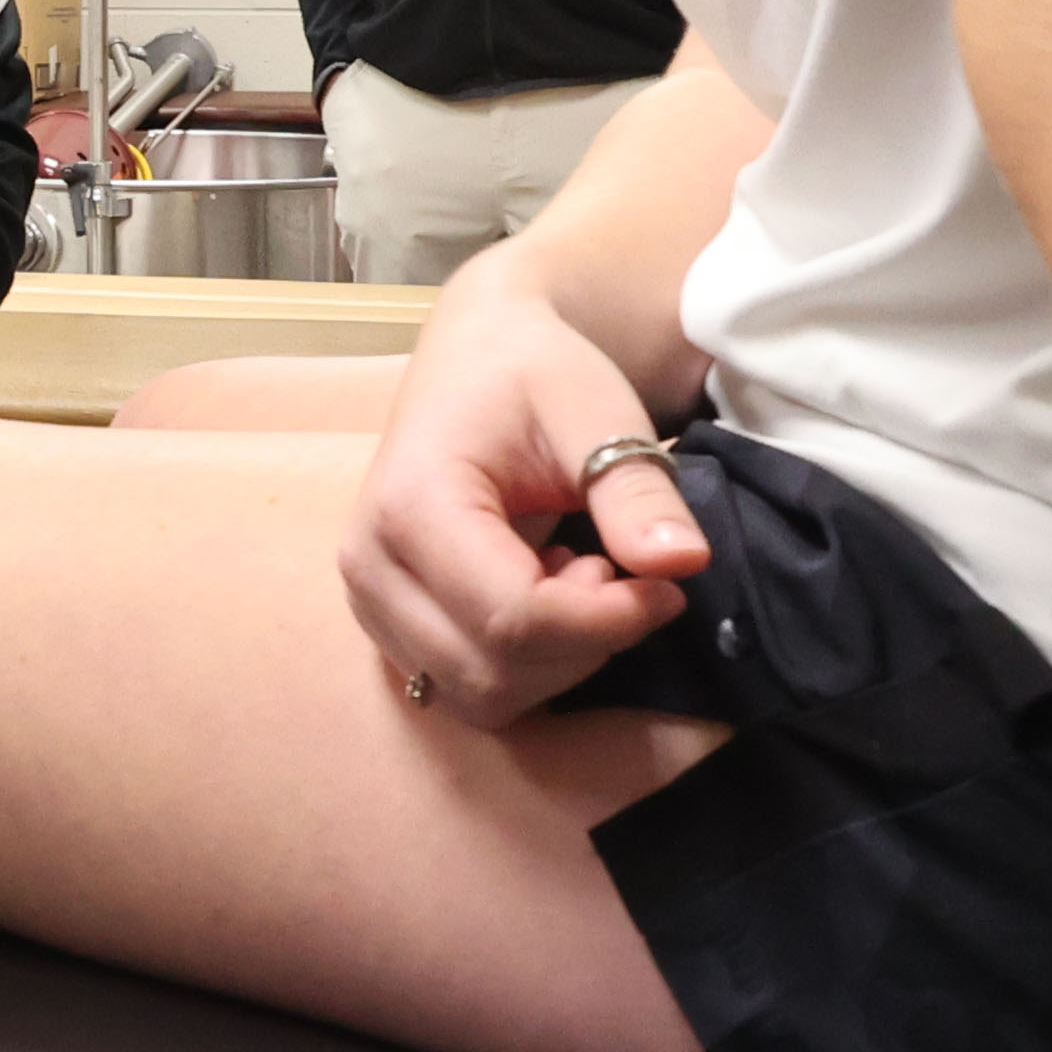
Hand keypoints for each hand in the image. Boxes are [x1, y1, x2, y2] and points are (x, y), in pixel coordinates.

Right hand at [339, 246, 707, 721]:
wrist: (480, 356)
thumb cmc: (535, 374)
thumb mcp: (596, 412)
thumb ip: (635, 490)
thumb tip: (682, 563)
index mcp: (409, 505)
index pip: (512, 618)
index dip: (607, 620)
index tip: (665, 585)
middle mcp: (369, 564)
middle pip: (493, 671)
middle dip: (580, 641)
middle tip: (614, 568)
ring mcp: (369, 600)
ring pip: (479, 695)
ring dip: (554, 659)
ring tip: (575, 576)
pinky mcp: (387, 623)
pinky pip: (465, 688)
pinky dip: (525, 664)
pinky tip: (544, 597)